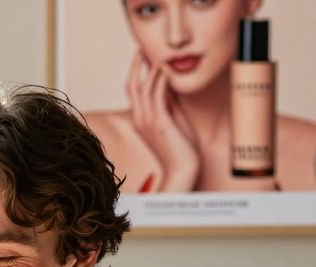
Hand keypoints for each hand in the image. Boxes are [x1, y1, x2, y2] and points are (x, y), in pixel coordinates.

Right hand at [126, 52, 200, 191]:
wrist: (183, 170)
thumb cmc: (182, 149)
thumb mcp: (174, 121)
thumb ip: (170, 104)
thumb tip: (172, 86)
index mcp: (141, 120)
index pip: (134, 91)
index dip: (137, 72)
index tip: (144, 56)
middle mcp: (140, 119)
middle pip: (132, 86)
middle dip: (137, 65)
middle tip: (143, 48)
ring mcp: (148, 121)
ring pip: (143, 88)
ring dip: (149, 68)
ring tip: (155, 53)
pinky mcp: (160, 123)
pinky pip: (157, 95)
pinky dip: (160, 80)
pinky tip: (166, 69)